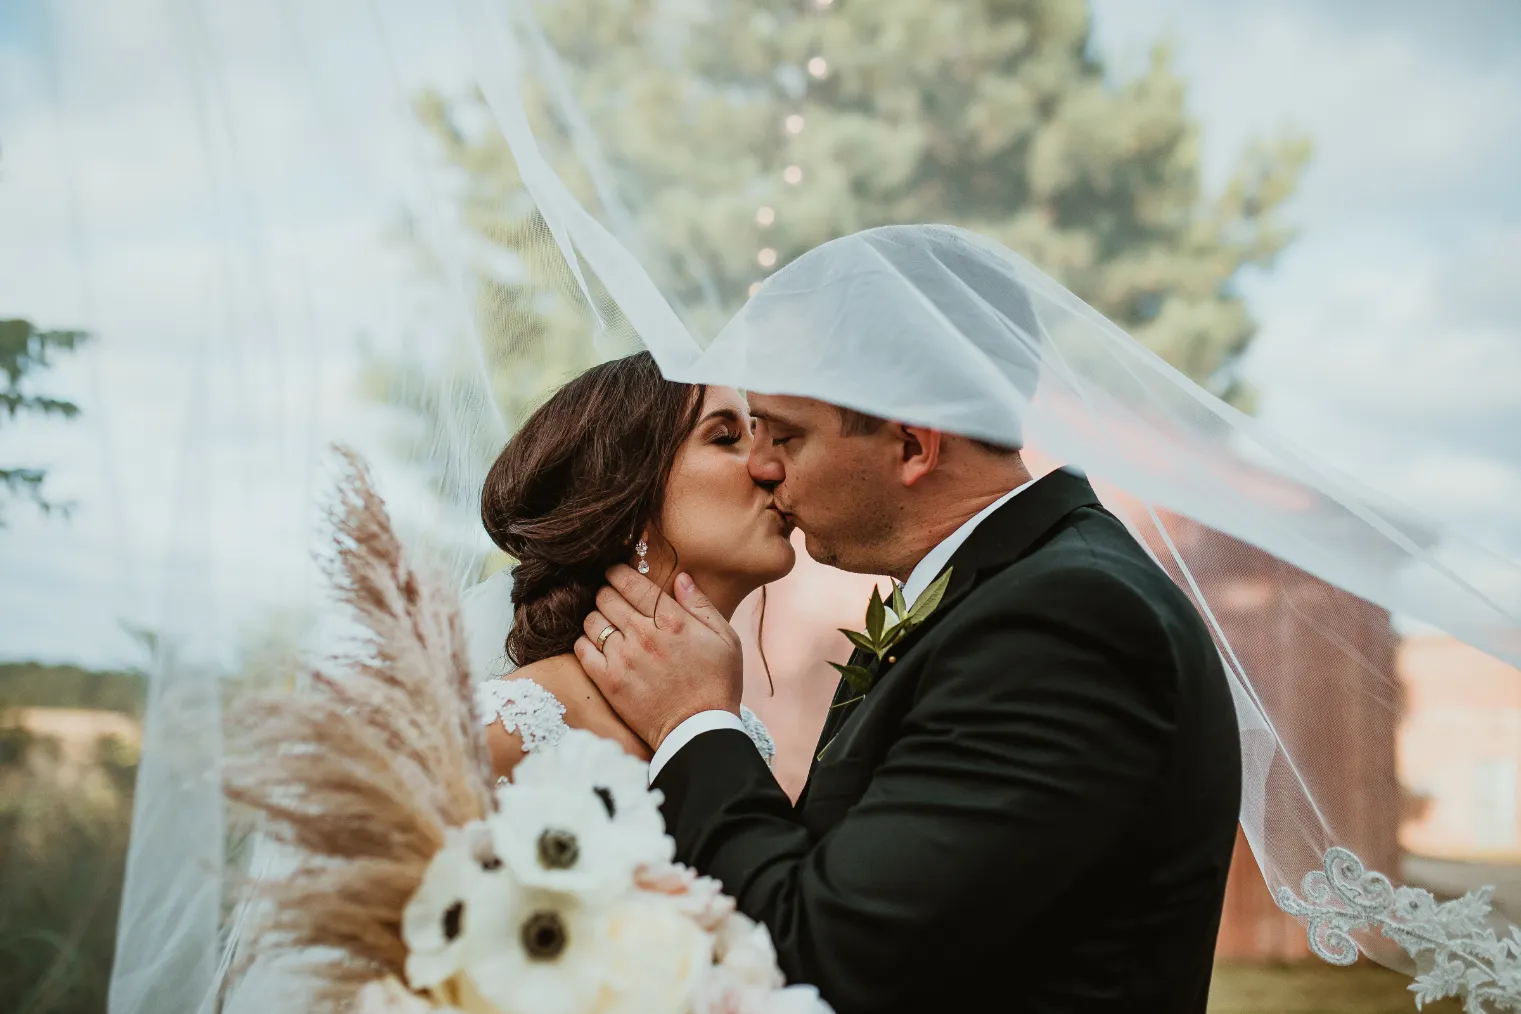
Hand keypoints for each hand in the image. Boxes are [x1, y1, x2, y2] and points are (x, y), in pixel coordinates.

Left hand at [574, 565, 742, 750]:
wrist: (699, 731)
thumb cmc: (717, 684)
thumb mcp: (725, 639)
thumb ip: (700, 604)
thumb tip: (681, 577)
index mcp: (671, 620)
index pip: (630, 582)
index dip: (617, 572)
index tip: (615, 573)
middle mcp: (644, 634)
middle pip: (606, 596)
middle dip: (606, 592)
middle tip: (612, 599)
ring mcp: (623, 658)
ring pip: (592, 620)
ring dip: (597, 617)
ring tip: (606, 624)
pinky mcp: (609, 681)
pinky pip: (582, 649)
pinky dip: (586, 642)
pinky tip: (598, 646)